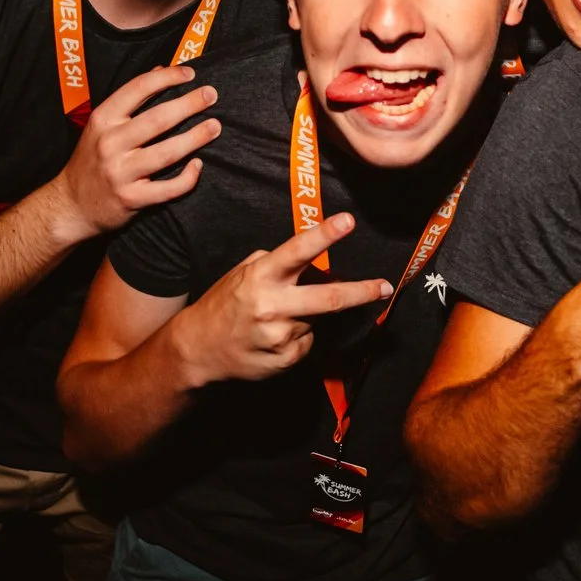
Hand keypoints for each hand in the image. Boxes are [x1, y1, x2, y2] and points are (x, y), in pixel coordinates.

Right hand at [50, 64, 221, 243]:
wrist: (71, 205)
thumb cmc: (92, 160)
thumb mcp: (102, 125)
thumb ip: (130, 99)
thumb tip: (162, 69)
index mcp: (103, 120)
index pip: (137, 89)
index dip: (166, 78)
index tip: (190, 73)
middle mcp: (110, 144)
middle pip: (157, 120)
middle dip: (188, 105)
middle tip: (211, 95)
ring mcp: (120, 173)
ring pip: (166, 153)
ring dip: (195, 138)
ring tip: (214, 126)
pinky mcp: (131, 198)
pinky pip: (167, 188)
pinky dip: (187, 177)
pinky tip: (198, 165)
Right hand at [166, 214, 393, 385]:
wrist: (196, 351)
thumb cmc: (224, 304)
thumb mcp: (244, 273)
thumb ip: (280, 264)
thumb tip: (321, 264)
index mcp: (260, 277)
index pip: (297, 251)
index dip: (325, 235)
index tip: (348, 221)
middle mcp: (272, 306)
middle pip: (329, 298)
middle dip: (361, 292)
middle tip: (384, 286)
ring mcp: (279, 336)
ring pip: (317, 320)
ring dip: (310, 316)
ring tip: (277, 318)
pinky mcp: (284, 359)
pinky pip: (307, 342)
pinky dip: (299, 336)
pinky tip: (274, 337)